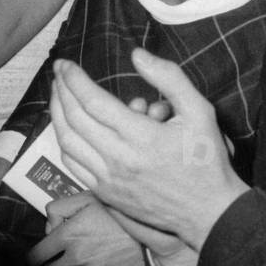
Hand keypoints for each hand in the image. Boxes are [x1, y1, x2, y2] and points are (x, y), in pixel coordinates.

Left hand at [30, 193, 144, 265]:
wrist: (153, 226)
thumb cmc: (119, 209)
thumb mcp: (86, 197)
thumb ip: (58, 209)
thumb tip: (50, 228)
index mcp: (68, 236)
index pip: (36, 257)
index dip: (35, 258)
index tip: (39, 258)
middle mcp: (77, 257)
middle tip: (62, 260)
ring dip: (85, 263)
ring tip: (103, 246)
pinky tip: (114, 255)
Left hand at [49, 49, 248, 248]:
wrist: (208, 211)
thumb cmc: (205, 158)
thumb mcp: (200, 111)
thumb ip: (170, 78)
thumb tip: (137, 55)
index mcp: (142, 137)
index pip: (94, 102)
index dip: (74, 79)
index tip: (65, 64)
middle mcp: (119, 159)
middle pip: (75, 119)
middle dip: (62, 90)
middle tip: (59, 73)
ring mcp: (109, 179)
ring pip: (68, 142)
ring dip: (57, 114)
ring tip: (58, 95)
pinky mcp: (106, 193)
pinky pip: (73, 164)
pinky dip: (64, 142)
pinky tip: (67, 127)